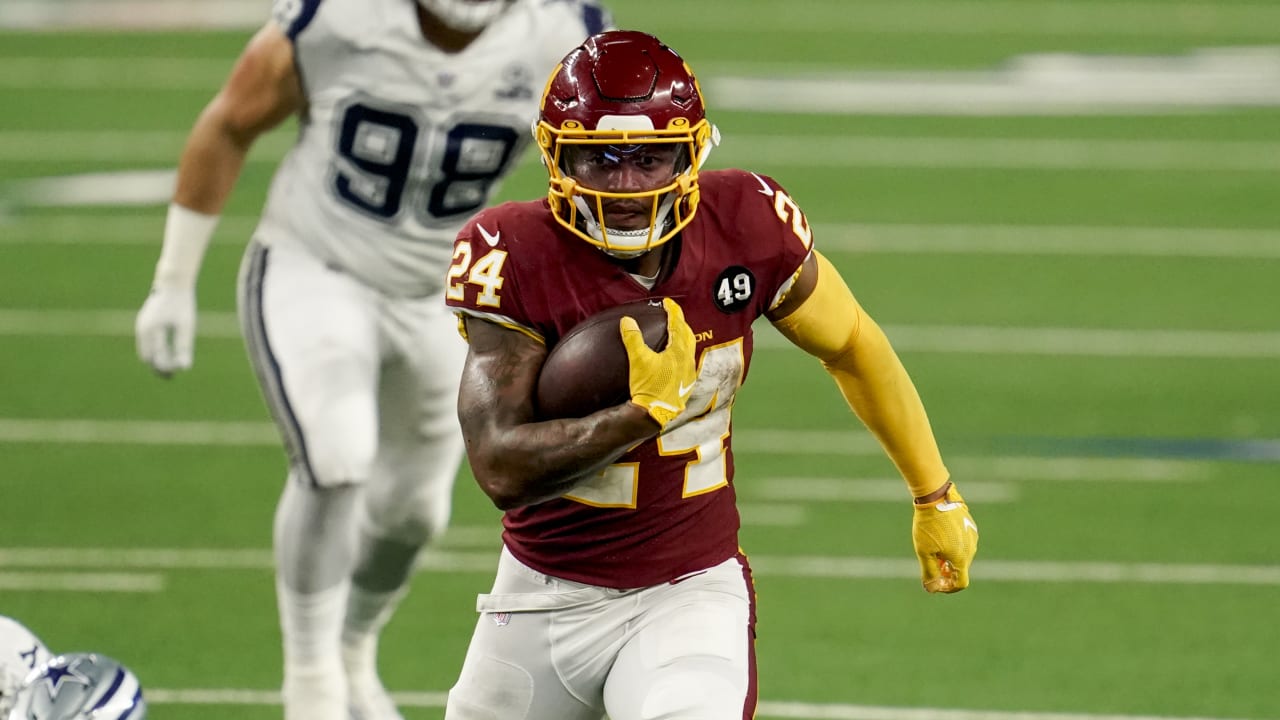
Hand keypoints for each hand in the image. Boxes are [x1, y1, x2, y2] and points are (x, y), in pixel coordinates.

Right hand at [135, 286, 196, 376]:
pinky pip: (148, 343)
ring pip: (146, 350)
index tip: (177, 372)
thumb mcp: (186, 326)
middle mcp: (142, 329)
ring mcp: (142, 325)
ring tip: (170, 367)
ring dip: (156, 359)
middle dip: (158, 366)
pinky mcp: (146, 323)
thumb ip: (183, 347)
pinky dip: (155, 350)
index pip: (154, 358)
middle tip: (171, 376)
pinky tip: (167, 353)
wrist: (173, 282)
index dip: (164, 368)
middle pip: (147, 356)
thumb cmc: (182, 303)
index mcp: (150, 331)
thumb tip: (184, 368)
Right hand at [619, 297, 697, 429]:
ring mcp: (689, 373)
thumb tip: (627, 321)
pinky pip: (688, 361)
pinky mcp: (686, 383)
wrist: (655, 413)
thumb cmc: (649, 387)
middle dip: (681, 323)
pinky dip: (682, 352)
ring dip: (683, 337)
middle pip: (688, 335)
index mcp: (679, 351)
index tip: (668, 302)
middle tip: (672, 315)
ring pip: (689, 348)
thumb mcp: (638, 360)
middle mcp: (688, 360)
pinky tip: (675, 358)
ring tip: (675, 333)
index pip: (678, 324)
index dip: (673, 311)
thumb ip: (633, 338)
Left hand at [911, 482, 977, 592]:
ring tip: (933, 549)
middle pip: (961, 569)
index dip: (948, 588)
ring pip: (962, 555)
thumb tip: (931, 588)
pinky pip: (964, 543)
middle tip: (931, 564)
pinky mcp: (970, 526)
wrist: (935, 497)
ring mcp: (973, 537)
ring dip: (949, 559)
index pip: (961, 583)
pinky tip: (939, 537)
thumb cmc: (928, 526)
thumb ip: (929, 572)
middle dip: (946, 572)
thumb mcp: (924, 552)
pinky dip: (953, 546)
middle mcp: (971, 549)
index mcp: (962, 558)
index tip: (935, 583)